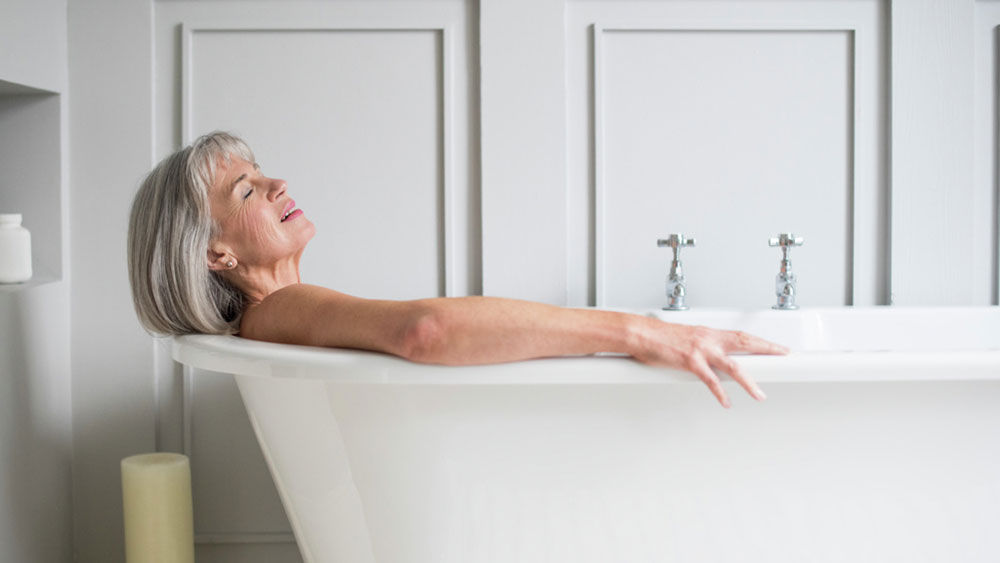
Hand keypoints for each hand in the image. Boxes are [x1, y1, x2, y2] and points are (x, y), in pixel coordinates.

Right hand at [631, 320, 788, 407]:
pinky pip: (710, 380)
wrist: (641, 333)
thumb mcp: (686, 340)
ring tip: (760, 394)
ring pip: (733, 366)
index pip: (742, 335)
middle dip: (767, 349)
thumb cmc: (658, 337)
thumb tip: (709, 361)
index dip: (761, 341)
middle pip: (746, 342)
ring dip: (748, 382)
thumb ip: (701, 349)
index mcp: (709, 333)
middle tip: (784, 355)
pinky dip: (720, 392)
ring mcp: (701, 350)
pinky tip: (727, 402)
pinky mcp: (690, 362)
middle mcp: (709, 339)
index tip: (776, 347)